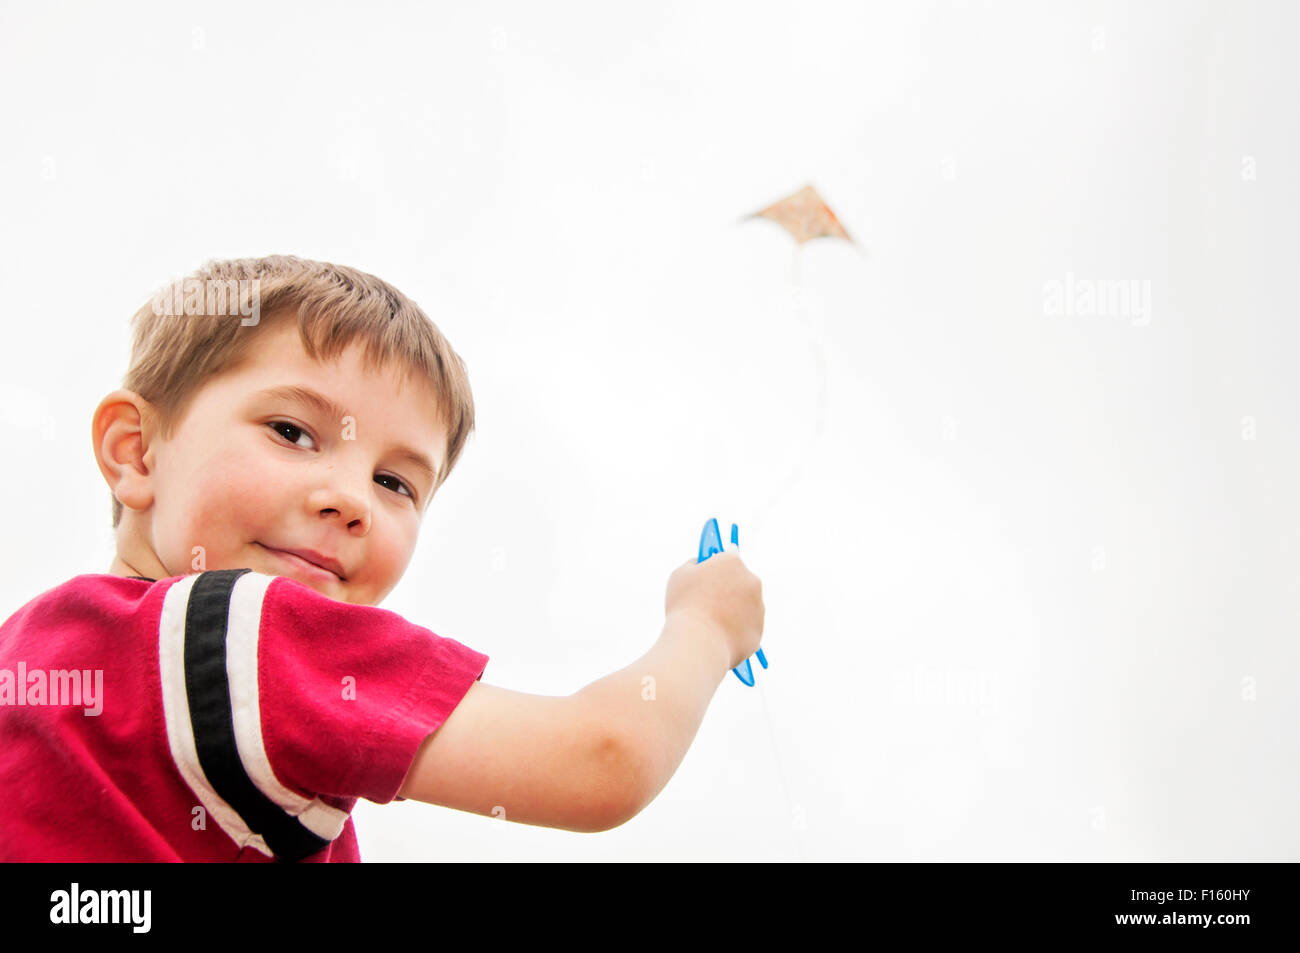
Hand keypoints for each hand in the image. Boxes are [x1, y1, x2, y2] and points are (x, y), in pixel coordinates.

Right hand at [664, 551, 764, 671]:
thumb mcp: (680, 575)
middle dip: (727, 589)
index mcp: (732, 563)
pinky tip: (716, 636)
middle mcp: (751, 581)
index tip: (714, 569)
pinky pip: (745, 629)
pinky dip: (734, 632)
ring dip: (732, 611)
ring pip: (745, 607)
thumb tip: (700, 565)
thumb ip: (694, 564)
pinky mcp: (758, 631)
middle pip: (740, 581)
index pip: (729, 555)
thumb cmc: (685, 606)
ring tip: (709, 623)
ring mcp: (758, 608)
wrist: (698, 643)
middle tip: (707, 600)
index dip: (719, 564)